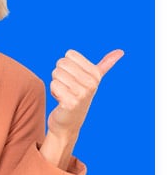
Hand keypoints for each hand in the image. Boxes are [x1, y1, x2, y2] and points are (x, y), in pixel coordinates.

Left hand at [40, 49, 123, 167]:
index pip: (70, 54)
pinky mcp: (71, 102)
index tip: (73, 78)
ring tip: (64, 94)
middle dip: (59, 74)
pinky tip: (61, 101)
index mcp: (96, 74)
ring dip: (56, 84)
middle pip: (61, 63)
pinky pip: (53, 85)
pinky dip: (54, 92)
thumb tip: (121, 51)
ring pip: (56, 74)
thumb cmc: (78, 97)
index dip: (67, 65)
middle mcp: (92, 83)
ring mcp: (82, 93)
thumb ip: (105, 65)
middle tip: (67, 87)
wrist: (69, 123)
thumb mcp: (93, 80)